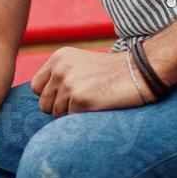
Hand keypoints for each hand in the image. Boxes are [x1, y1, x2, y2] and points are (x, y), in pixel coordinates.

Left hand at [30, 47, 152, 115]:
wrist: (140, 71)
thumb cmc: (112, 72)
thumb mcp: (80, 64)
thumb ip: (59, 76)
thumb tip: (41, 101)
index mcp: (58, 57)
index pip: (36, 87)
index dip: (50, 96)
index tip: (69, 95)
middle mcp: (60, 68)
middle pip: (43, 104)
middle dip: (60, 107)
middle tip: (83, 100)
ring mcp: (69, 83)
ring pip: (56, 114)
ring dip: (73, 113)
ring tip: (93, 99)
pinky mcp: (80, 98)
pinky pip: (71, 120)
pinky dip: (84, 117)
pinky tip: (99, 104)